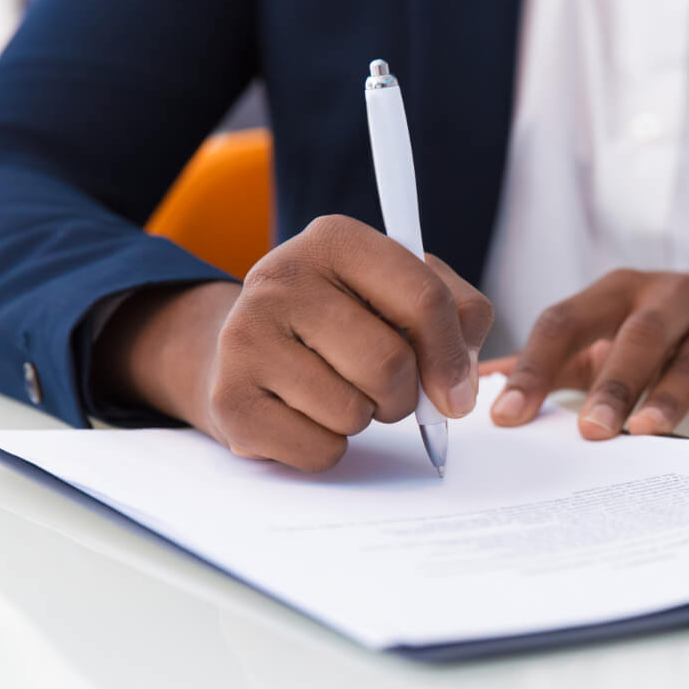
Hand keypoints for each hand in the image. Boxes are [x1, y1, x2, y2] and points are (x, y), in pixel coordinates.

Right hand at [93, 214, 492, 470]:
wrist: (253, 348)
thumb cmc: (344, 321)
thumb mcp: (405, 294)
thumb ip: (459, 318)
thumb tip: (459, 385)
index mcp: (336, 239)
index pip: (424, 299)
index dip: (451, 357)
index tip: (455, 392)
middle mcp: (282, 277)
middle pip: (388, 364)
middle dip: (403, 395)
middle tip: (383, 389)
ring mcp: (246, 335)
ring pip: (352, 413)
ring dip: (362, 419)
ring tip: (337, 392)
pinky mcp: (229, 397)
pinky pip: (319, 450)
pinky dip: (328, 448)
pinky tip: (307, 415)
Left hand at [488, 269, 688, 438]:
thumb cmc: (668, 329)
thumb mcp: (609, 330)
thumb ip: (553, 360)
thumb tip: (481, 386)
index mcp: (618, 292)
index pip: (566, 321)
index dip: (535, 367)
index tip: (507, 417)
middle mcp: (671, 296)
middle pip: (638, 337)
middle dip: (612, 384)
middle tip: (589, 432)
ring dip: (671, 393)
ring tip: (648, 432)